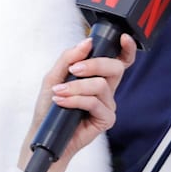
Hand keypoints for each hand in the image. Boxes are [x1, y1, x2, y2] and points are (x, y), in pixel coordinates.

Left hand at [18, 34, 135, 171]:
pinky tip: (62, 102)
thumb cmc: (49, 107)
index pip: (118, 60)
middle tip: (74, 69)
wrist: (43, 133)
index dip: (127, 48)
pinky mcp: (106, 119)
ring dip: (76, 86)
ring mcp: (108, 104)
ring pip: (100, 85)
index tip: (123, 39)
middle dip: (94, 64)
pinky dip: (75, 100)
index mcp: (98, 76)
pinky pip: (94, 103)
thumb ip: (69, 58)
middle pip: (115, 68)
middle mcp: (106, 89)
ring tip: (59, 92)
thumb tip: (87, 43)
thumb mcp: (54, 76)